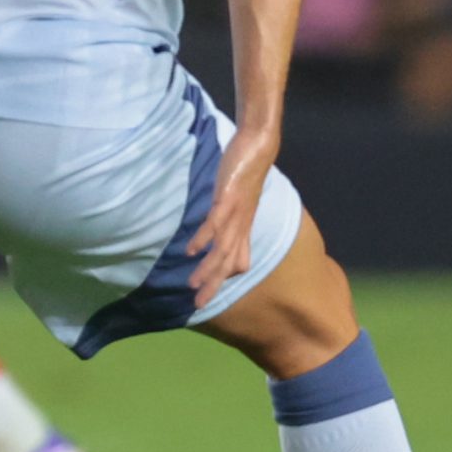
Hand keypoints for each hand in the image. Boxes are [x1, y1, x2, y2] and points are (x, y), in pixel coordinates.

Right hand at [184, 123, 278, 307]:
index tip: (206, 297)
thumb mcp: (239, 199)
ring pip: (222, 248)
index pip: (235, 261)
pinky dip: (204, 238)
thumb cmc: (246, 171)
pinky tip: (191, 250)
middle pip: (227, 262)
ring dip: (208, 268)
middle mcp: (241, 225)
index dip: (222, 280)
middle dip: (214, 284)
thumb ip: (233, 217)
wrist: (259, 146)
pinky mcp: (229, 199)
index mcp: (243, 226)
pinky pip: (215, 223)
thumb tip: (227, 227)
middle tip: (198, 304)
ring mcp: (235, 213)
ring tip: (193, 285)